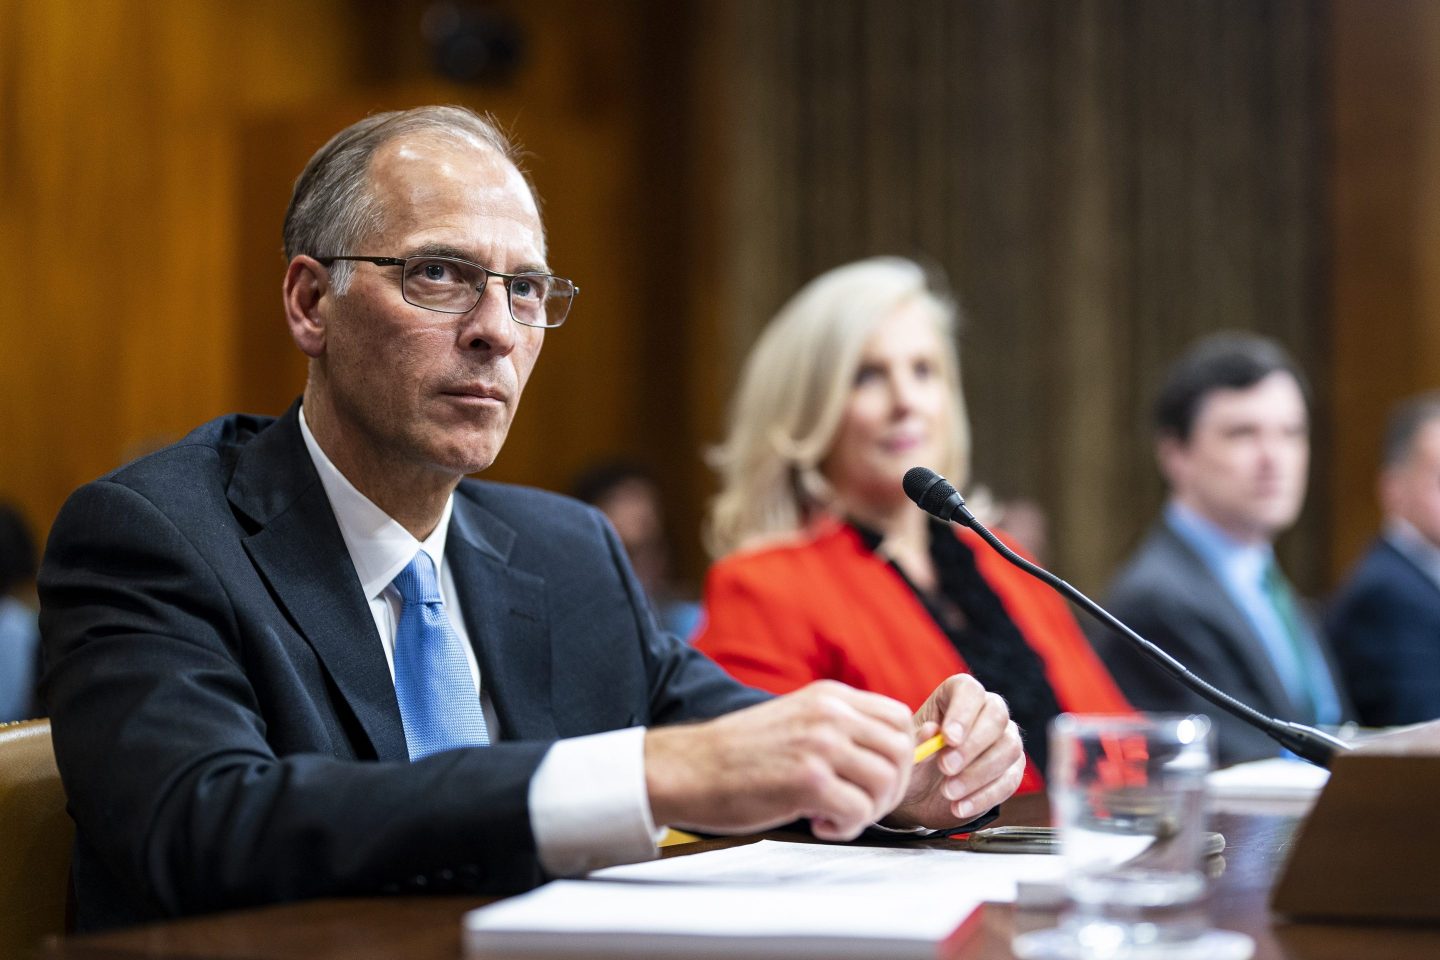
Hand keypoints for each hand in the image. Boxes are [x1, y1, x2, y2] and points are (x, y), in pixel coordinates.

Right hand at [645, 680, 913, 840]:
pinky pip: (860, 812)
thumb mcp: (796, 720)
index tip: (875, 780)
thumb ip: (838, 728)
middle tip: (859, 806)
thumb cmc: (739, 754)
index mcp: (829, 696)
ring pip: (887, 783)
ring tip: (833, 815)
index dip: (899, 756)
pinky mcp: (808, 780)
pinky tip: (818, 824)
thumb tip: (889, 756)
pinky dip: (846, 828)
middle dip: (890, 789)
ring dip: (868, 811)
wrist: (688, 768)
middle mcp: (830, 714)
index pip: (899, 718)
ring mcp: (820, 745)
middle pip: (901, 752)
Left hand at [886, 674, 1024, 829]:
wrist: (920, 794)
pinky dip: (984, 796)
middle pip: (996, 716)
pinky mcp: (1012, 770)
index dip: (962, 713)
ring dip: (978, 774)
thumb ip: (918, 741)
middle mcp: (987, 711)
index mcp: (957, 695)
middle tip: (946, 768)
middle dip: (972, 745)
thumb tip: (932, 730)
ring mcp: (1005, 740)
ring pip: (1008, 748)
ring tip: (948, 792)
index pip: (970, 691)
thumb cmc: (915, 761)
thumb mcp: (908, 752)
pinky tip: (959, 807)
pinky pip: (1009, 780)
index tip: (947, 738)